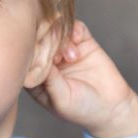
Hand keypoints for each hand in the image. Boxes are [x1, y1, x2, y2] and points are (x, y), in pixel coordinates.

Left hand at [26, 20, 137, 137]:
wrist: (112, 107)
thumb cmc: (82, 109)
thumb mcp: (61, 99)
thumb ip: (50, 80)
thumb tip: (41, 58)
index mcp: (37, 77)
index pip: (26, 59)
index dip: (29, 53)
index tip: (39, 57)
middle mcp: (48, 61)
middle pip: (39, 41)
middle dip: (46, 43)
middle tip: (58, 57)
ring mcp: (65, 50)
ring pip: (55, 31)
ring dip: (60, 38)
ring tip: (71, 57)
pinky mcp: (83, 43)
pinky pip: (75, 28)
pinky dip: (74, 30)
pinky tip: (78, 42)